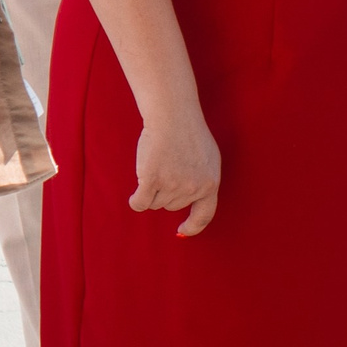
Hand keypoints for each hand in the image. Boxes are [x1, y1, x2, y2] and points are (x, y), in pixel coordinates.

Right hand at [133, 104, 221, 235]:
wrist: (173, 116)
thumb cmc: (189, 133)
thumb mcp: (208, 159)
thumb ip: (202, 181)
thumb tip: (193, 203)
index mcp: (211, 183)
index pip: (204, 215)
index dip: (192, 226)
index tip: (182, 231)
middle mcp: (194, 188)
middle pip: (171, 206)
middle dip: (165, 191)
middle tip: (167, 165)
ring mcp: (173, 185)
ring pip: (155, 203)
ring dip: (151, 189)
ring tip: (157, 164)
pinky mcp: (152, 180)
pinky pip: (140, 203)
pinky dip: (136, 200)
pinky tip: (136, 192)